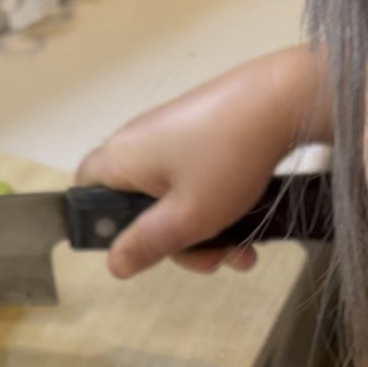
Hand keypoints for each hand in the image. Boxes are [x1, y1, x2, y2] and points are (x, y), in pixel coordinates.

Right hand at [75, 45, 329, 278]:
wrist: (282, 100)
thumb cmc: (227, 159)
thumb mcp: (188, 218)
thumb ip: (147, 244)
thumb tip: (112, 265)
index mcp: (121, 158)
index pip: (86, 194)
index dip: (101, 226)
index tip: (136, 248)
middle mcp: (139, 144)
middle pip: (139, 209)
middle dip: (176, 244)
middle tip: (211, 262)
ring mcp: (172, 138)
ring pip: (175, 202)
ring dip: (206, 236)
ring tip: (242, 255)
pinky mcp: (202, 135)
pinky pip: (197, 184)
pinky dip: (218, 210)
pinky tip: (249, 232)